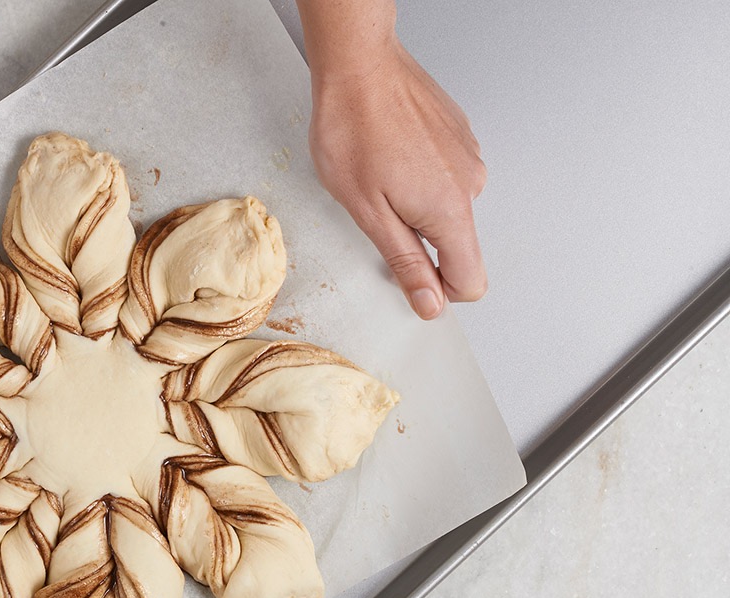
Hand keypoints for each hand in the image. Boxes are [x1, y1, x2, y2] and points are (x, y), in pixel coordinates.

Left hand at [308, 40, 486, 318]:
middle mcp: (471, 184)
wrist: (359, 67)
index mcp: (450, 211)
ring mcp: (469, 157)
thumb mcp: (368, 213)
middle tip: (378, 211)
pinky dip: (421, 176)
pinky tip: (391, 154)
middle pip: (458, 245)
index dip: (439, 290)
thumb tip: (431, 303)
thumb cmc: (353, 131)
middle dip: (420, 243)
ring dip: (417, 205)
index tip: (408, 277)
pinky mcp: (460, 136)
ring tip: (379, 175)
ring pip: (448, 208)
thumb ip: (406, 262)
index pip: (471, 281)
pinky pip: (446, 176)